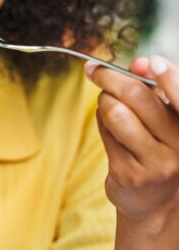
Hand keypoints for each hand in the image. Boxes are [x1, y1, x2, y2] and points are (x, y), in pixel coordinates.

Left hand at [85, 55, 178, 241]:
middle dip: (110, 77)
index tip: (151, 62)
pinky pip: (104, 132)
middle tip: (95, 71)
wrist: (156, 202)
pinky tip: (110, 128)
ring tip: (108, 105)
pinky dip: (101, 122)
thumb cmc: (159, 146)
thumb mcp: (165, 117)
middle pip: (137, 96)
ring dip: (103, 102)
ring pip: (115, 113)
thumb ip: (154, 87)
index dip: (169, 77)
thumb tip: (139, 63)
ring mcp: (156, 162)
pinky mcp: (130, 173)